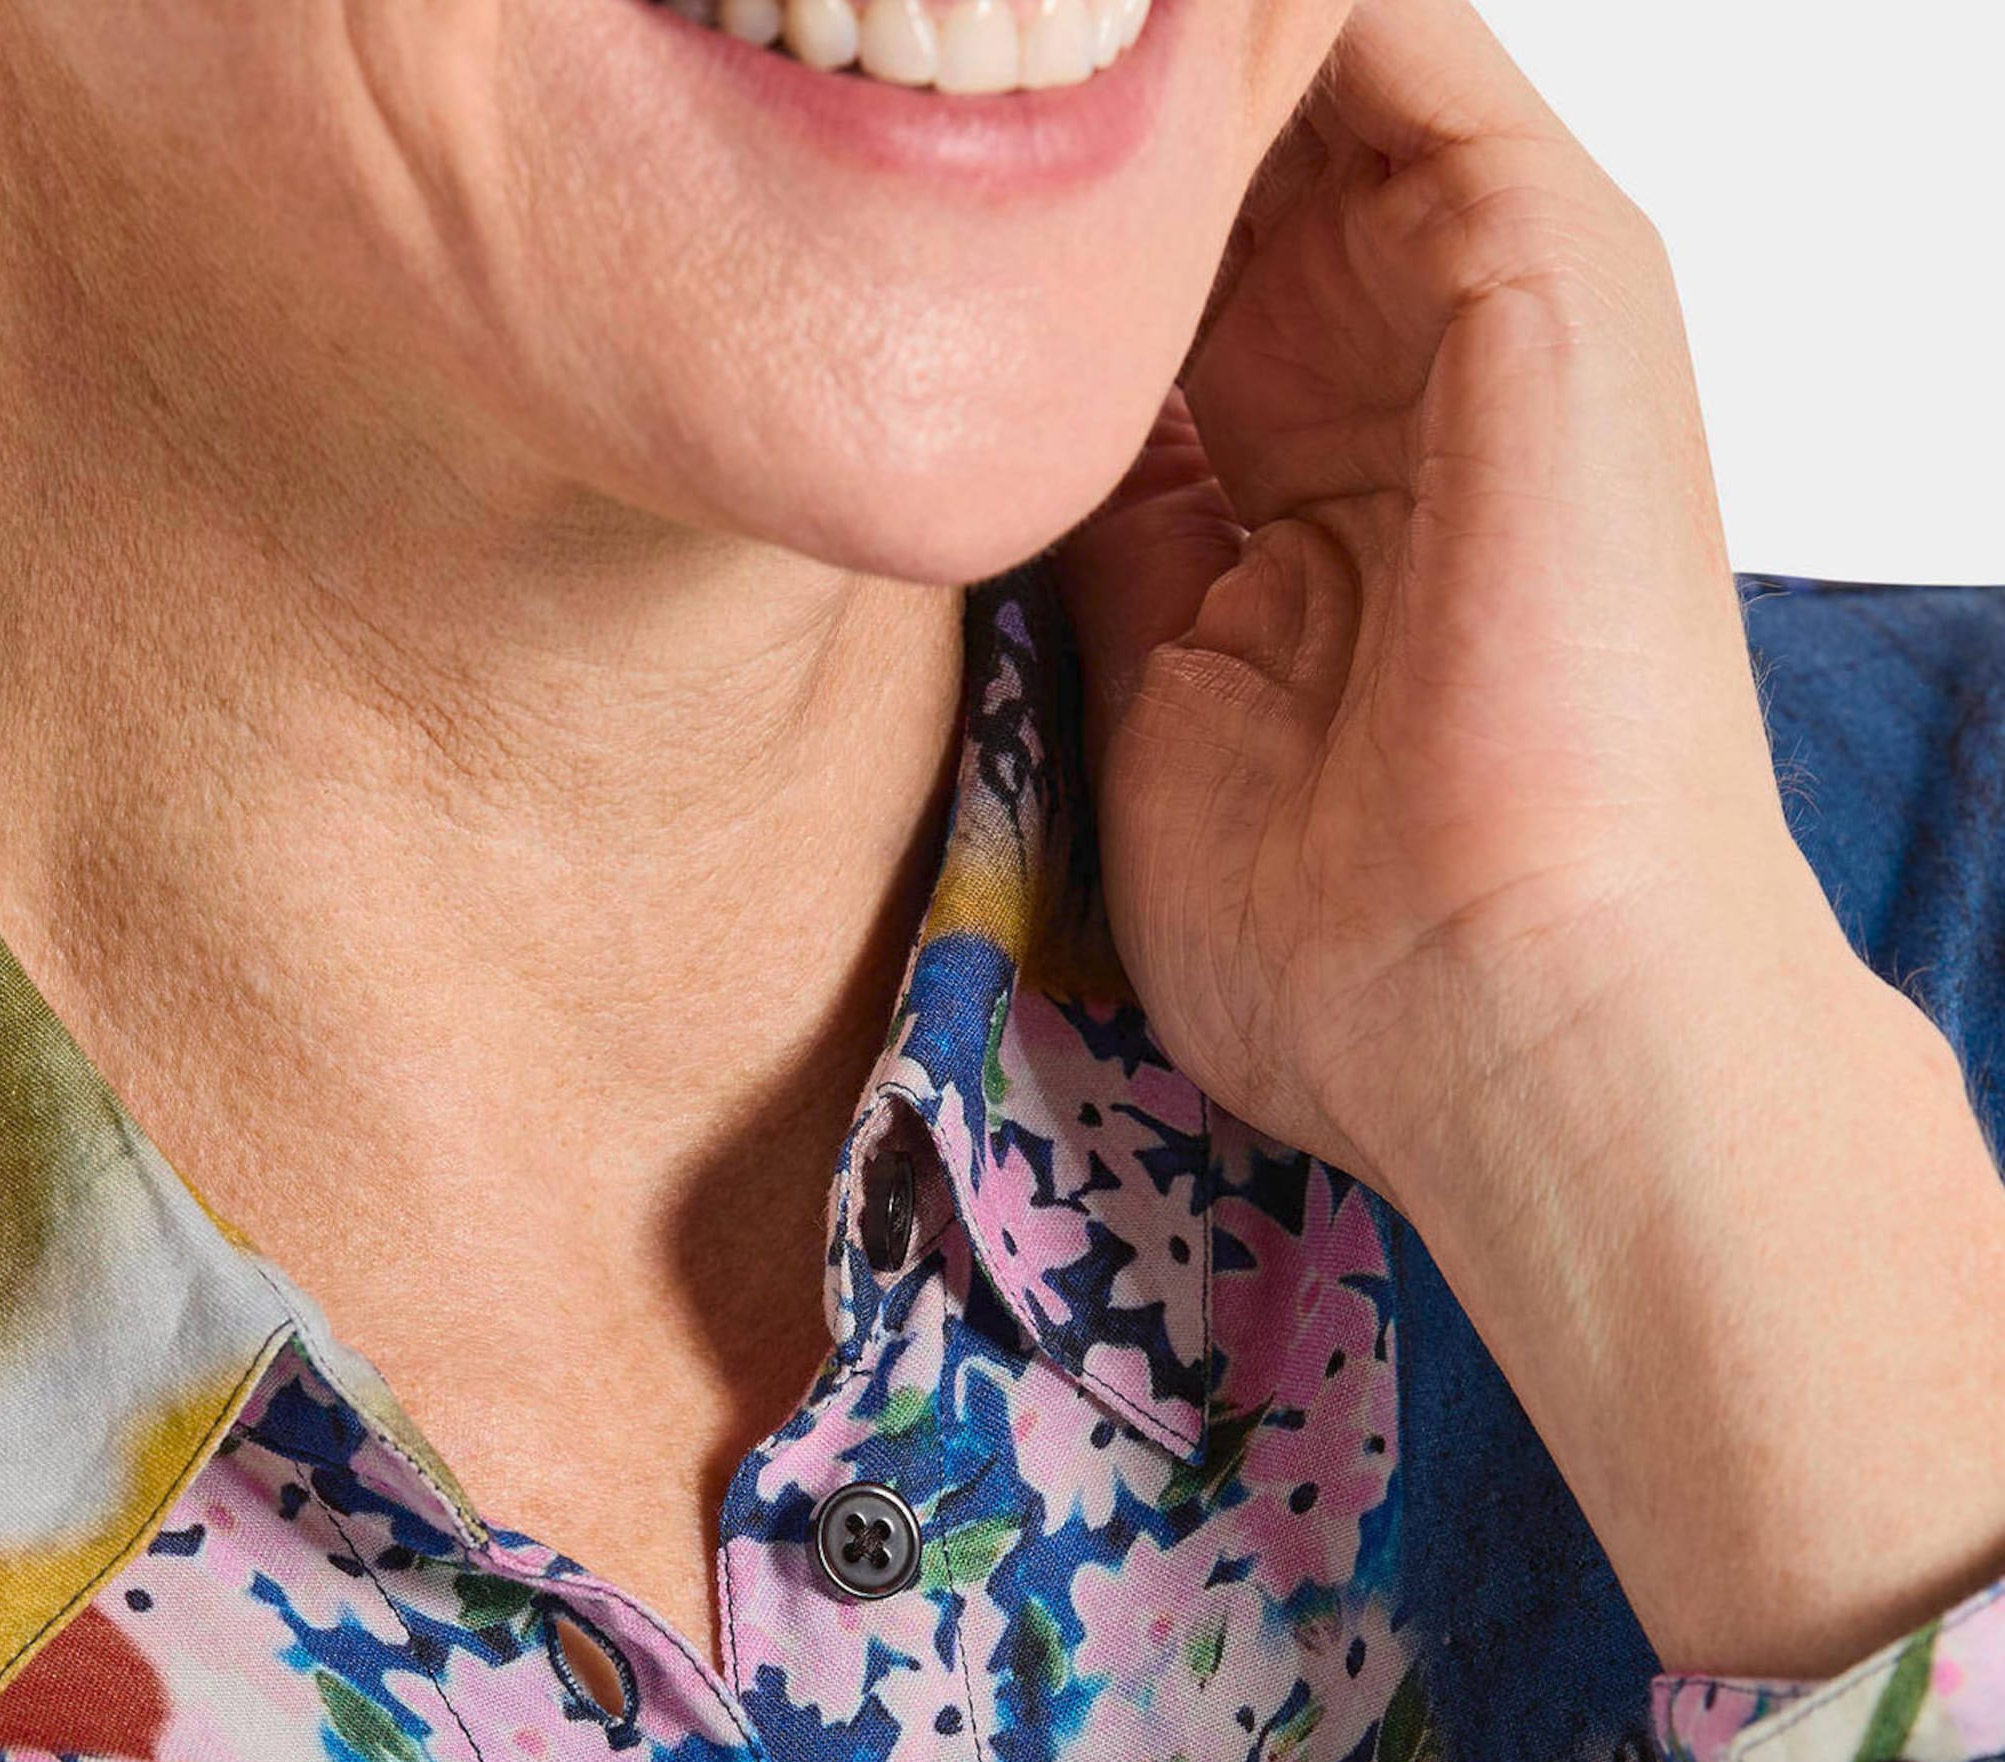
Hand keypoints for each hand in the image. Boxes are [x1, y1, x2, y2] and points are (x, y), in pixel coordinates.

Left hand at [1059, 0, 2004, 1678]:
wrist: (1515, 1014)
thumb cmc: (1347, 958)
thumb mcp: (1150, 715)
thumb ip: (1096, 550)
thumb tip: (975, 443)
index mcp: (1305, 490)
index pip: (1146, 294)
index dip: (1014, 250)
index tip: (862, 208)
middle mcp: (1396, 382)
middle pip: (1211, 172)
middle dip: (1074, 137)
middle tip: (894, 82)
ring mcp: (1479, 312)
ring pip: (1287, 87)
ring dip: (1143, 75)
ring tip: (962, 40)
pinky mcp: (1549, 259)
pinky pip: (1387, 39)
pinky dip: (1250, 36)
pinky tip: (1096, 46)